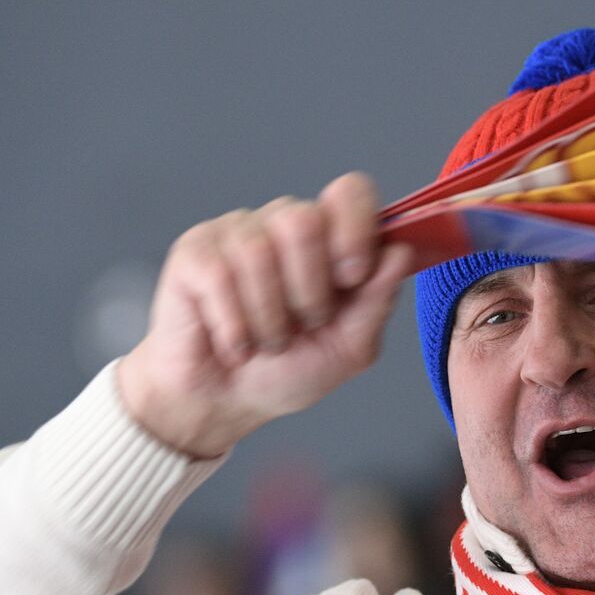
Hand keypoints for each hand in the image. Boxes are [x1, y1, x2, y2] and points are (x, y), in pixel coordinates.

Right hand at [117, 172, 411, 457]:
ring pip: (258, 252)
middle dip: (308, 289)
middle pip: (303, 219)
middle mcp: (283, 225)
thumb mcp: (349, 348)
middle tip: (304, 324)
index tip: (352, 276)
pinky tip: (234, 343)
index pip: (351, 192)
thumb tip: (400, 251)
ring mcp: (237, 233)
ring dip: (268, 319)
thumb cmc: (287, 370)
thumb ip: (377, 301)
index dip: (355, 226)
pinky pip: (219, 275)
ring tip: (265, 341)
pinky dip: (233, 325)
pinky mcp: (194, 251)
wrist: (226, 402)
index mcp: (329, 240)